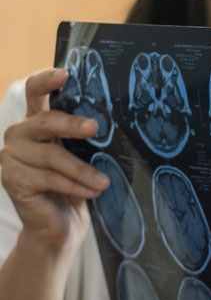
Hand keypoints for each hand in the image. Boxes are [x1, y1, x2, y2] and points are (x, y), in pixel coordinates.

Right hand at [0, 68, 109, 251]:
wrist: (60, 225)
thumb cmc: (75, 185)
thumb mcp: (83, 156)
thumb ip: (84, 138)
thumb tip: (111, 122)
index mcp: (36, 121)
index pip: (35, 91)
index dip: (46, 80)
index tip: (65, 74)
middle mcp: (19, 133)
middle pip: (44, 121)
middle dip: (71, 124)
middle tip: (95, 128)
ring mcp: (11, 156)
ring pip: (51, 156)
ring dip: (82, 170)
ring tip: (104, 182)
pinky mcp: (10, 179)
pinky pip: (48, 179)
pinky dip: (74, 186)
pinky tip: (92, 192)